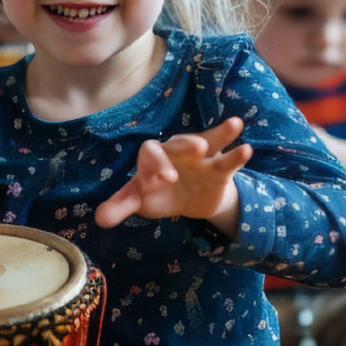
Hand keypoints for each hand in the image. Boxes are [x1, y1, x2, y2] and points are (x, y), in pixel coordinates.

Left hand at [94, 117, 251, 235]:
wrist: (189, 201)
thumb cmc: (160, 194)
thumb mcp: (140, 200)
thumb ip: (121, 206)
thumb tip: (99, 219)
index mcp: (153, 157)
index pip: (150, 153)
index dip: (154, 163)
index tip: (160, 179)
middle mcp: (176, 151)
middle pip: (179, 143)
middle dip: (185, 146)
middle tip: (196, 150)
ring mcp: (200, 158)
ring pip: (208, 140)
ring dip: (219, 134)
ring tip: (234, 125)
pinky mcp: (219, 169)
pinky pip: (228, 159)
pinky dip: (237, 154)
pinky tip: (246, 148)